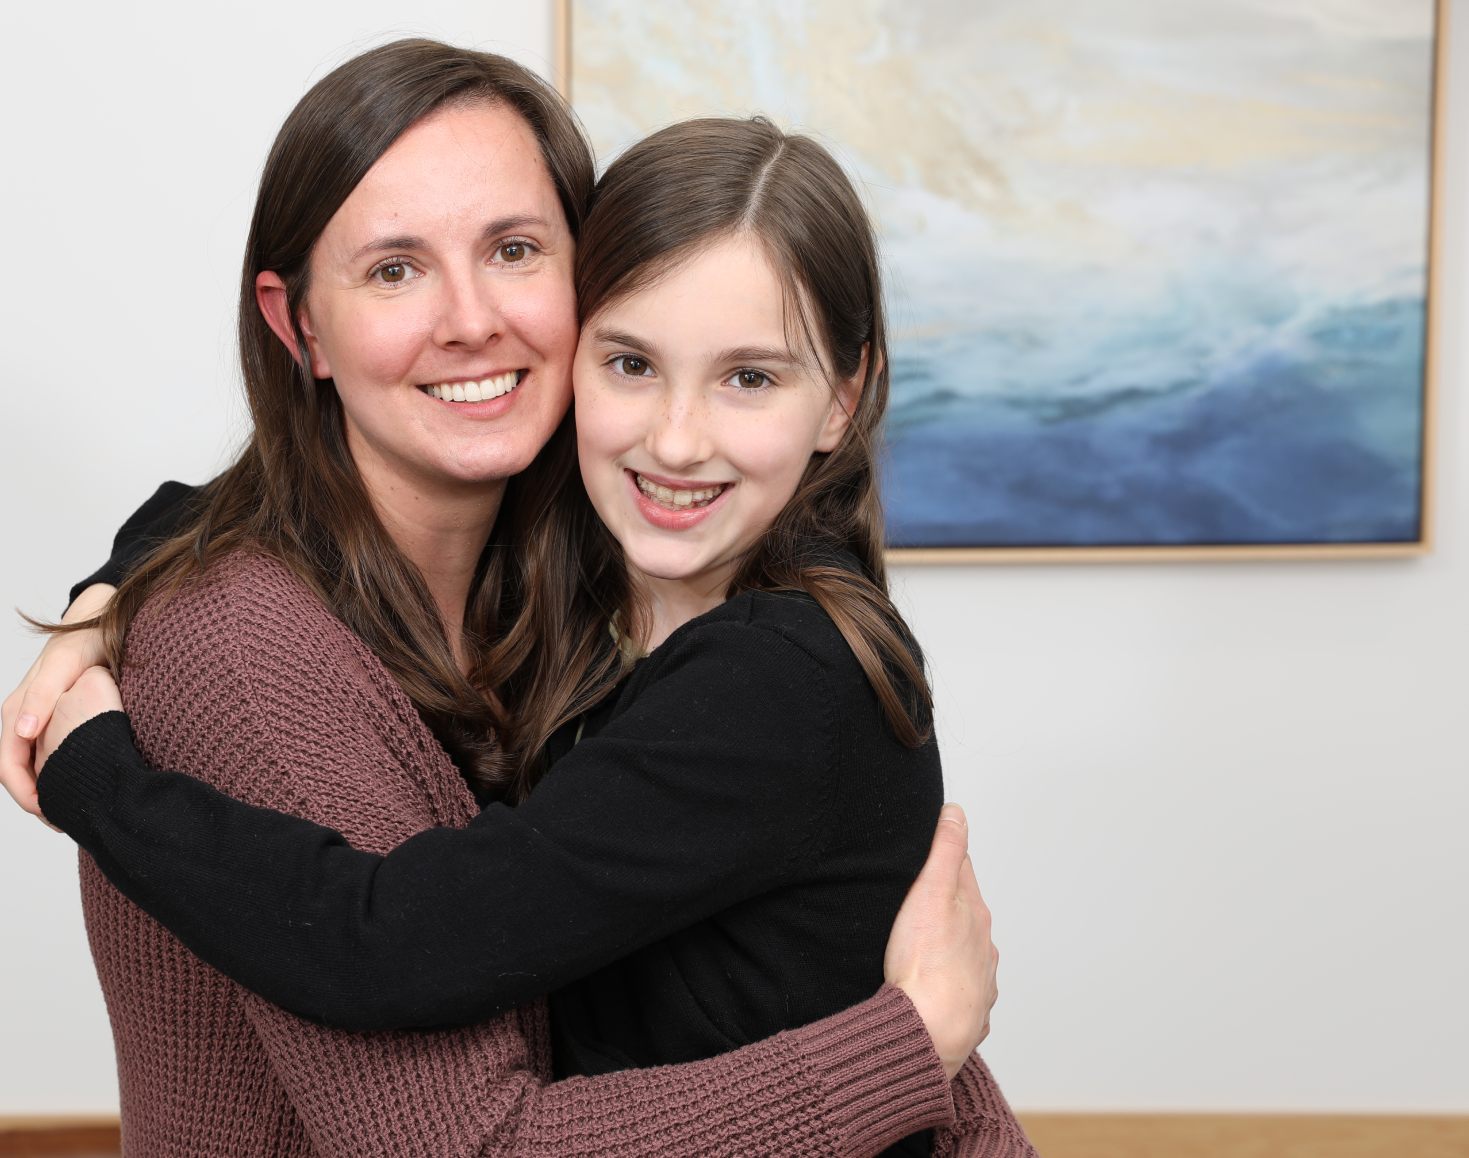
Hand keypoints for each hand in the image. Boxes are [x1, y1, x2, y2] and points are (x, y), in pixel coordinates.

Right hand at [1, 583, 114, 816]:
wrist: (101, 620)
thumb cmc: (85, 640)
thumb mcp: (66, 663)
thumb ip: (42, 695)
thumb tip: (22, 732)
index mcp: (17, 709)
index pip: (8, 766)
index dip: (26, 795)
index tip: (51, 815)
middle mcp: (20, 718)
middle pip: (14, 773)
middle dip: (35, 800)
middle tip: (66, 823)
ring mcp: (35, 719)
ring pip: (29, 767)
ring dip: (45, 791)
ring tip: (73, 812)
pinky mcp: (53, 720)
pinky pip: (44, 756)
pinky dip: (55, 775)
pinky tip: (80, 785)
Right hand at [883, 804, 998, 1080]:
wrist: (929, 1032)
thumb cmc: (923, 963)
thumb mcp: (930, 893)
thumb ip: (945, 851)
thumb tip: (957, 812)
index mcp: (973, 912)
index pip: (961, 871)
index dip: (944, 859)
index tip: (928, 851)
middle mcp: (983, 944)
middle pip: (965, 913)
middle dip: (946, 903)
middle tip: (917, 897)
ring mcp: (979, 980)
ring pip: (965, 953)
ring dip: (950, 945)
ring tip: (923, 943)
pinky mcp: (968, 1011)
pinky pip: (960, 990)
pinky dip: (949, 983)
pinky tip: (933, 986)